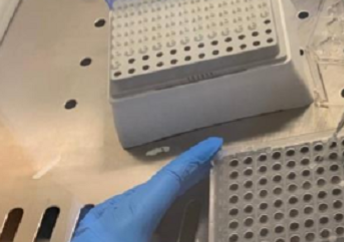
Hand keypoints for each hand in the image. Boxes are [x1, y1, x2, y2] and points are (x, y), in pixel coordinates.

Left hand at [72, 138, 222, 241]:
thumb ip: (180, 236)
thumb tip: (210, 234)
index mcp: (134, 213)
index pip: (171, 177)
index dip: (195, 158)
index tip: (215, 143)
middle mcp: (117, 209)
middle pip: (158, 183)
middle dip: (187, 172)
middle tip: (215, 162)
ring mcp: (104, 219)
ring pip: (143, 196)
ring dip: (170, 190)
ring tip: (195, 186)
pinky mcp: (96, 230)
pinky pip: (131, 209)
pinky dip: (153, 204)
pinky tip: (161, 214)